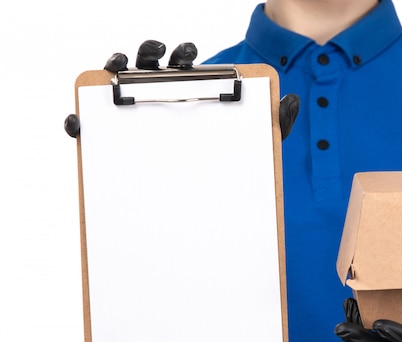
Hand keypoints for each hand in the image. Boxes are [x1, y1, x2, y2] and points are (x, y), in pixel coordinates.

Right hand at [64, 41, 298, 139]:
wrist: (204, 197)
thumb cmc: (224, 157)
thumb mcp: (251, 141)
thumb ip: (272, 122)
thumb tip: (291, 101)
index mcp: (188, 92)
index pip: (182, 65)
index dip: (181, 53)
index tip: (188, 51)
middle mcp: (159, 99)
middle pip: (148, 68)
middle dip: (149, 55)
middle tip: (157, 56)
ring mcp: (133, 117)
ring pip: (116, 87)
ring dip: (113, 73)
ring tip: (116, 72)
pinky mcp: (111, 140)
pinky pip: (91, 128)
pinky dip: (80, 122)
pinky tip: (78, 123)